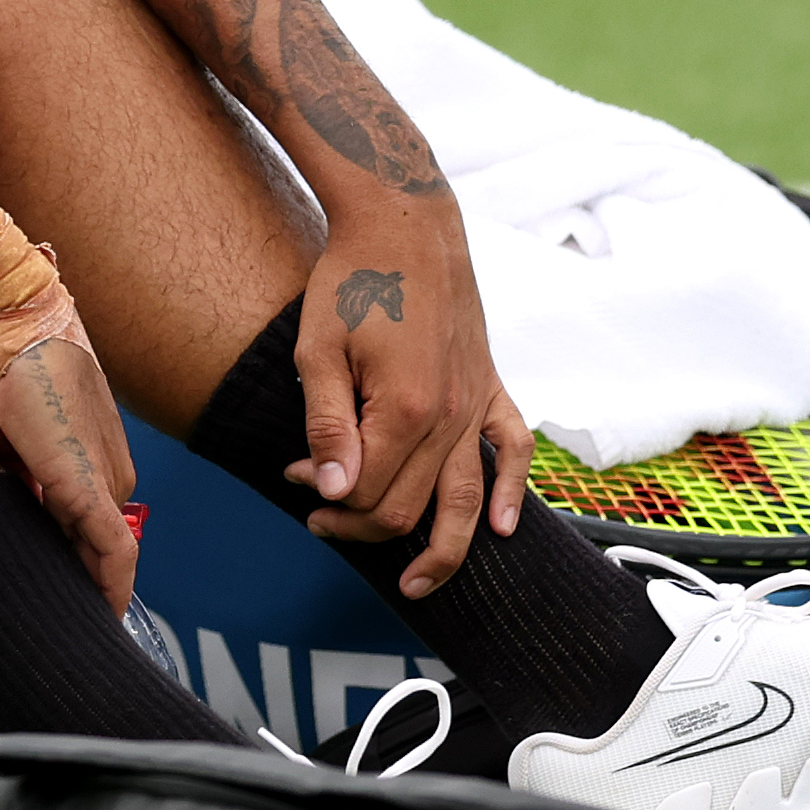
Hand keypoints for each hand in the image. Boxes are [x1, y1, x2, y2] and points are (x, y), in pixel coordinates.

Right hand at [0, 326, 142, 615]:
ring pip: (108, 554)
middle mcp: (106, 474)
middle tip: (68, 630)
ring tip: (80, 635)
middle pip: (101, 548)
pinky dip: (110, 585)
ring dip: (96, 595)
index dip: (78, 569)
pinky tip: (103, 617)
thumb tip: (5, 508)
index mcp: (87, 462)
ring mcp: (102, 478)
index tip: (62, 598)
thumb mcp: (0, 440)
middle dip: (84, 589)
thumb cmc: (1, 367)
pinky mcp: (86, 483)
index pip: (89, 531)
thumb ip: (12, 478)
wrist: (8, 326)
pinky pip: (112, 548)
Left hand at [281, 195, 531, 597]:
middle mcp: (450, 415)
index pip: (371, 496)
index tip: (295, 486)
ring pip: (470, 496)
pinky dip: (512, 490)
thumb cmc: (351, 283)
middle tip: (320, 521)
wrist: (405, 226)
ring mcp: (476, 402)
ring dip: (446, 546)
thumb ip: (327, 425)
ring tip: (418, 583)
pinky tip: (504, 527)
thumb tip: (331, 490)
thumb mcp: (317, 351)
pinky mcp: (490, 384)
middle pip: (413, 505)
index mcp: (404, 410)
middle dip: (363, 526)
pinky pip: (513, 447)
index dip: (330, 506)